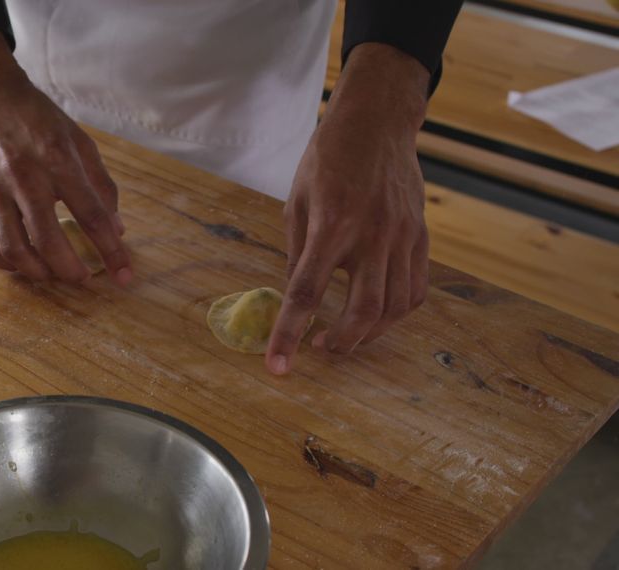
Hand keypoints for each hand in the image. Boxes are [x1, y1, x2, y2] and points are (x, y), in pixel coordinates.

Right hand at [0, 31, 130, 284]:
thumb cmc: (36, 118)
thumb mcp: (79, 139)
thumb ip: (100, 184)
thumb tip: (116, 227)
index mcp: (58, 159)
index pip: (91, 214)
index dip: (111, 249)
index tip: (124, 275)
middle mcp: (24, 175)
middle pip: (48, 238)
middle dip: (70, 269)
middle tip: (83, 279)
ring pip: (12, 248)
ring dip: (36, 272)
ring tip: (52, 275)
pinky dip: (3, 264)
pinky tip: (19, 265)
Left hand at [266, 43, 431, 374]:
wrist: (377, 123)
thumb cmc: (328, 159)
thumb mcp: (298, 201)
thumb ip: (297, 252)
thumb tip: (295, 298)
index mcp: (331, 225)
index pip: (307, 293)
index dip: (289, 334)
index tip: (278, 366)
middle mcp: (372, 235)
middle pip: (363, 311)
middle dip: (342, 343)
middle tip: (321, 349)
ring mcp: (403, 237)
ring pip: (395, 307)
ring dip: (369, 333)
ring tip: (345, 337)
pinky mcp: (422, 236)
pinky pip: (416, 289)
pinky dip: (397, 313)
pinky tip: (377, 316)